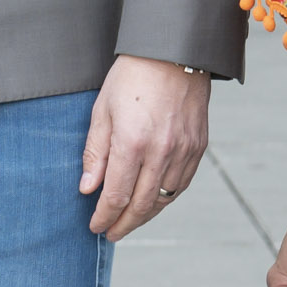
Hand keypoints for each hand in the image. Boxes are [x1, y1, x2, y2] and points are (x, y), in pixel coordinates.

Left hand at [80, 54, 208, 238]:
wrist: (174, 53)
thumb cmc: (132, 77)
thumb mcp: (102, 110)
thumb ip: (95, 152)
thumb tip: (87, 188)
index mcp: (132, 143)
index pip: (116, 196)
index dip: (104, 216)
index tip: (95, 226)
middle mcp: (161, 152)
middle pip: (141, 205)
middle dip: (123, 224)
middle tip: (110, 233)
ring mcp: (184, 151)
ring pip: (164, 198)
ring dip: (145, 215)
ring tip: (128, 222)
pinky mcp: (198, 147)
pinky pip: (181, 184)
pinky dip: (166, 198)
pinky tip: (153, 202)